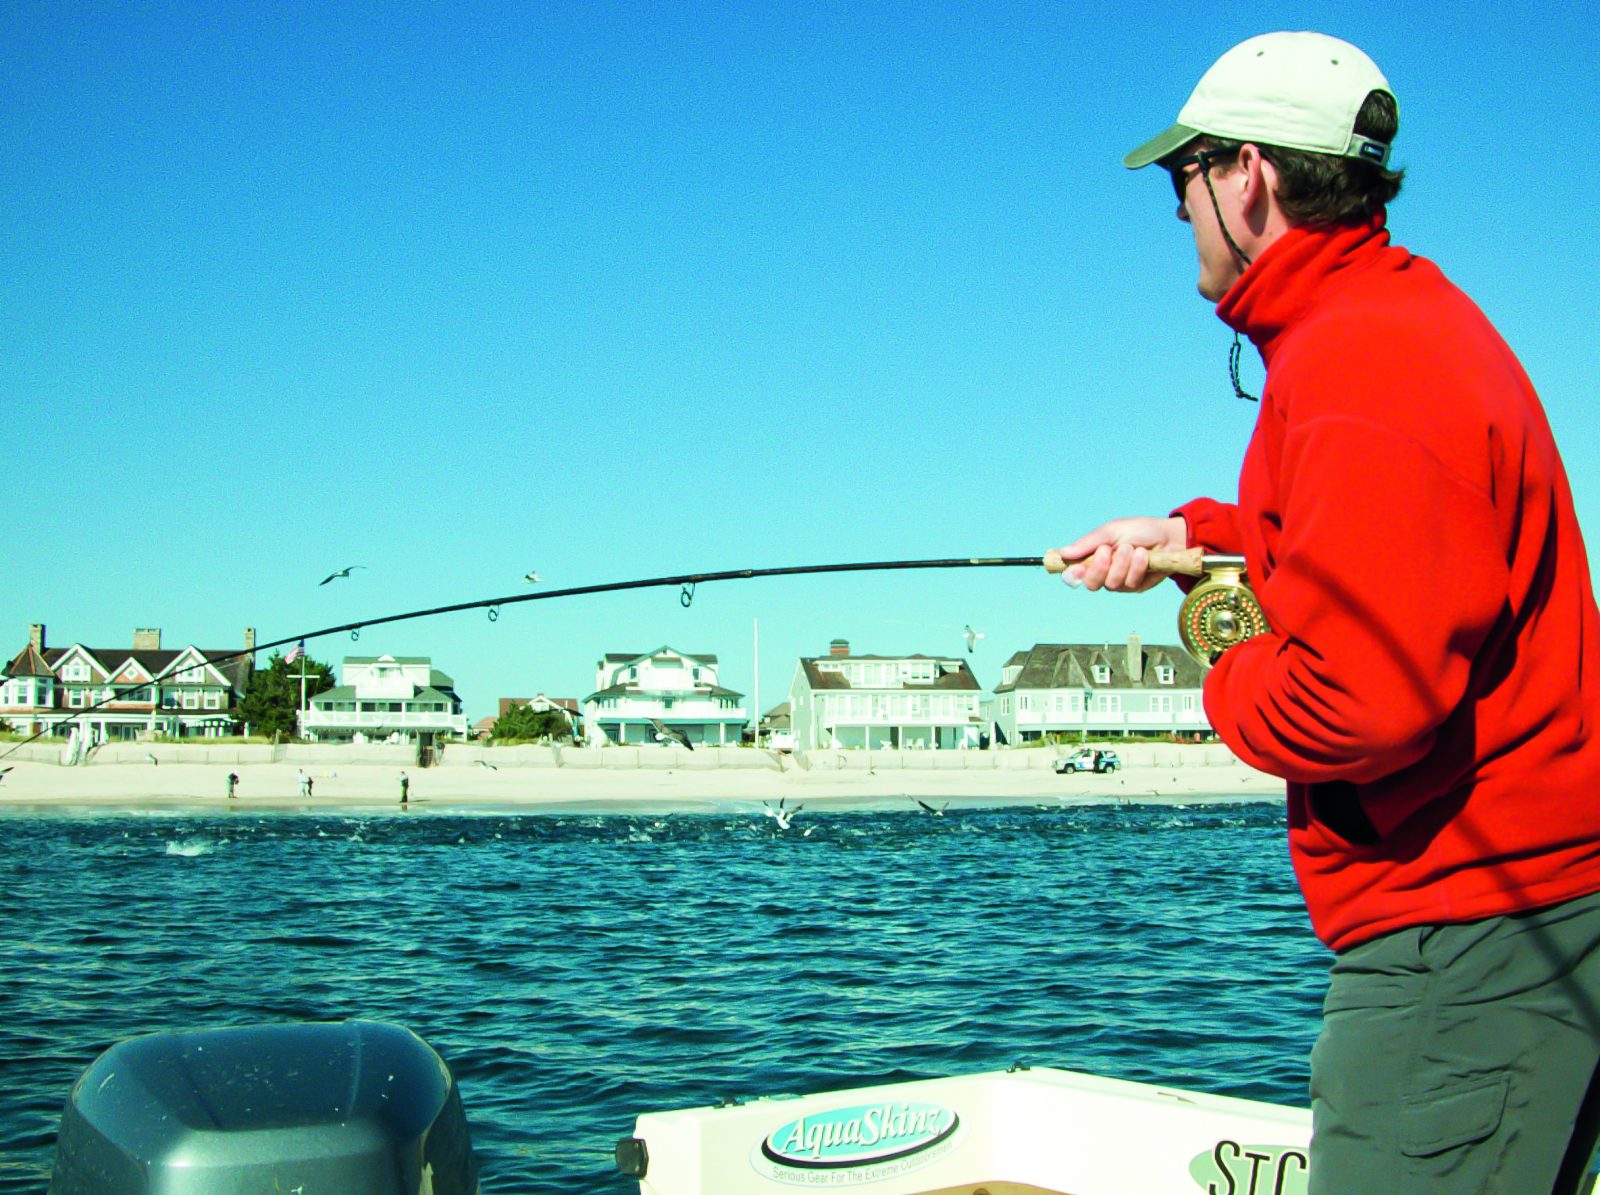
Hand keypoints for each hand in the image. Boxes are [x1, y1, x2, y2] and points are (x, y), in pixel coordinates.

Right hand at [1052, 516, 1187, 591]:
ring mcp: (1121, 581)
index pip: (1075, 574)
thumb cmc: (1139, 530)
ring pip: (1112, 583)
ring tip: (1132, 548)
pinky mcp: (1137, 587)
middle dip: (1100, 568)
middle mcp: (1105, 573)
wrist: (1169, 536)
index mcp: (1094, 558)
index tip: (1077, 569)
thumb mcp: (1111, 531)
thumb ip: (1088, 543)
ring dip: (1122, 563)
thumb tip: (1063, 553)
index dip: (1073, 575)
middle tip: (1107, 550)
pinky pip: (1131, 583)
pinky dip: (1137, 566)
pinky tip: (1144, 555)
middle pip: (1091, 584)